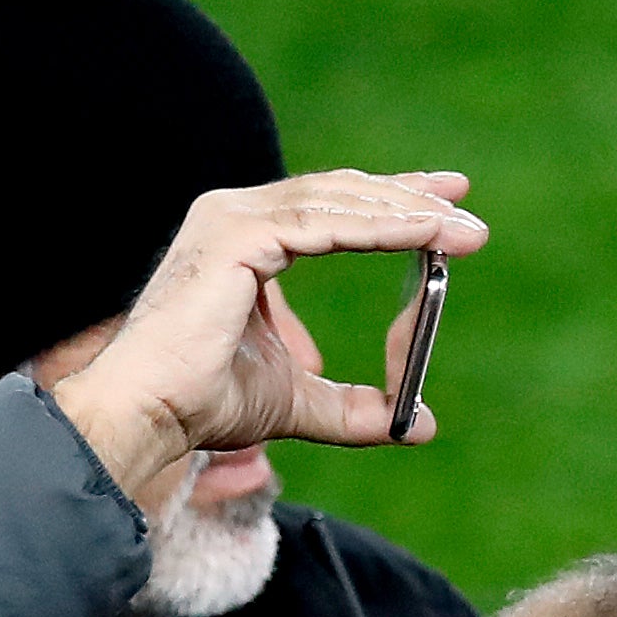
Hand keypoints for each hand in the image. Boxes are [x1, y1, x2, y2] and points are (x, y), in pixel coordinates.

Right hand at [50, 172, 485, 509]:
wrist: (152, 414)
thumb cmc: (204, 404)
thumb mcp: (298, 403)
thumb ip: (354, 407)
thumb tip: (419, 424)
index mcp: (245, 239)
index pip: (330, 206)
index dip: (389, 200)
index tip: (444, 206)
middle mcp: (235, 215)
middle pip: (339, 193)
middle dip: (407, 196)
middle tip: (465, 204)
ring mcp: (232, 217)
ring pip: (338, 202)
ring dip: (407, 212)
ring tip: (462, 230)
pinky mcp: (235, 232)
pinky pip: (327, 224)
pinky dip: (382, 227)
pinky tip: (427, 235)